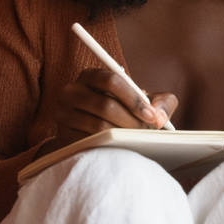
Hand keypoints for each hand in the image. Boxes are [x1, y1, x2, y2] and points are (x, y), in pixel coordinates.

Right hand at [48, 68, 178, 150]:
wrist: (92, 134)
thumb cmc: (122, 113)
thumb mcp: (142, 102)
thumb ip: (160, 102)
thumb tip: (160, 117)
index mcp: (90, 76)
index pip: (112, 80)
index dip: (135, 99)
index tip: (152, 116)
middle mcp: (71, 92)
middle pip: (105, 105)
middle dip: (132, 121)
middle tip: (147, 133)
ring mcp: (64, 115)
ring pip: (98, 127)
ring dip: (123, 136)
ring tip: (137, 140)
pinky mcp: (63, 136)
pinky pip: (89, 143)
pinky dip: (109, 146)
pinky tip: (121, 148)